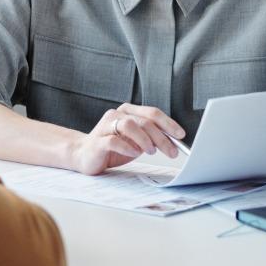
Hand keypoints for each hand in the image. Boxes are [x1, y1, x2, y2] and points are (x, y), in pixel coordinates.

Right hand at [69, 103, 185, 175]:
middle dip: (161, 137)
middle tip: (172, 151)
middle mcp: (117, 114)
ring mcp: (105, 126)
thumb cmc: (112, 148)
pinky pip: (113, 140)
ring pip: (129, 125)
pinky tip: (134, 154)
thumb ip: (150, 137)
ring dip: (144, 139)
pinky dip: (127, 147)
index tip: (181, 136)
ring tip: (151, 151)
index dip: (168, 123)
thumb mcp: (135, 141)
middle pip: (144, 121)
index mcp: (128, 111)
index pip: (152, 113)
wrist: (83, 155)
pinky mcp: (97, 141)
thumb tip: (174, 141)